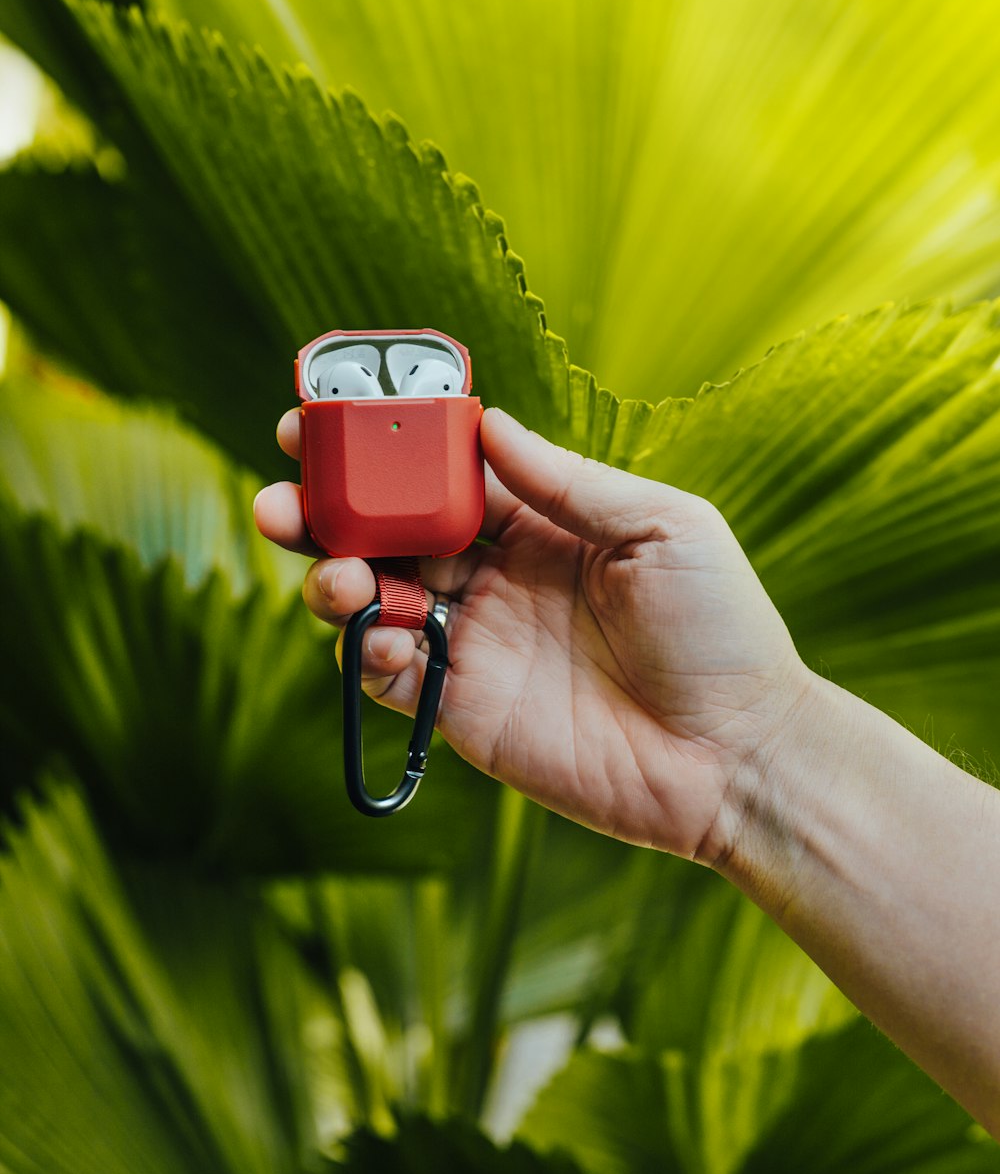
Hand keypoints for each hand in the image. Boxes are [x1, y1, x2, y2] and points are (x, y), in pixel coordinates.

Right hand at [253, 409, 812, 858]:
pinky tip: (377, 638)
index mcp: (541, 523)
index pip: (445, 473)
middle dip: (332, 506)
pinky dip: (365, 652)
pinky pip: (391, 675)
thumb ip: (566, 480)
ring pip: (376, 598)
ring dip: (334, 575)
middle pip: (392, 530)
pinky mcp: (464, 711)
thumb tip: (486, 422)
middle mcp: (497, 576)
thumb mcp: (663, 525)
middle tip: (284, 490)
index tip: (330, 417)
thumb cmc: (720, 628)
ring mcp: (477, 643)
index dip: (388, 445)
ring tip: (331, 569)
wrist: (738, 755)